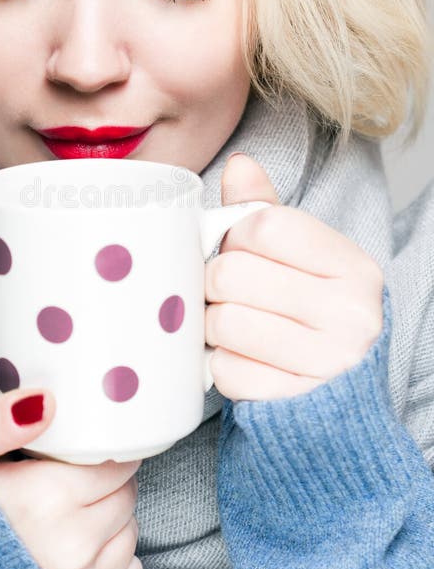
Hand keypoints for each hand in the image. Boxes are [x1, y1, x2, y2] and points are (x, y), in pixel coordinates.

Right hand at [0, 390, 142, 568]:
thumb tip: (45, 401)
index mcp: (45, 500)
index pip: (116, 464)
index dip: (98, 453)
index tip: (77, 455)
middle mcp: (70, 550)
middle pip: (124, 499)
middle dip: (105, 486)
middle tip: (68, 484)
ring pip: (128, 538)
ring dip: (109, 524)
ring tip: (66, 520)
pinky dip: (113, 567)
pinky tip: (78, 557)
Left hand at [205, 153, 383, 400]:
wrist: (339, 394)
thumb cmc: (312, 312)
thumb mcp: (301, 256)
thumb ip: (266, 211)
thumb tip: (239, 166)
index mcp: (355, 267)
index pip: (265, 225)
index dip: (237, 235)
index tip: (241, 250)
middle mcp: (351, 314)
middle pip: (232, 273)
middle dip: (215, 282)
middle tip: (226, 291)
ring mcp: (327, 363)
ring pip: (222, 321)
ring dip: (212, 324)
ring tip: (230, 324)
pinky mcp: (295, 402)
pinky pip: (225, 370)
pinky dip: (221, 363)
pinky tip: (241, 358)